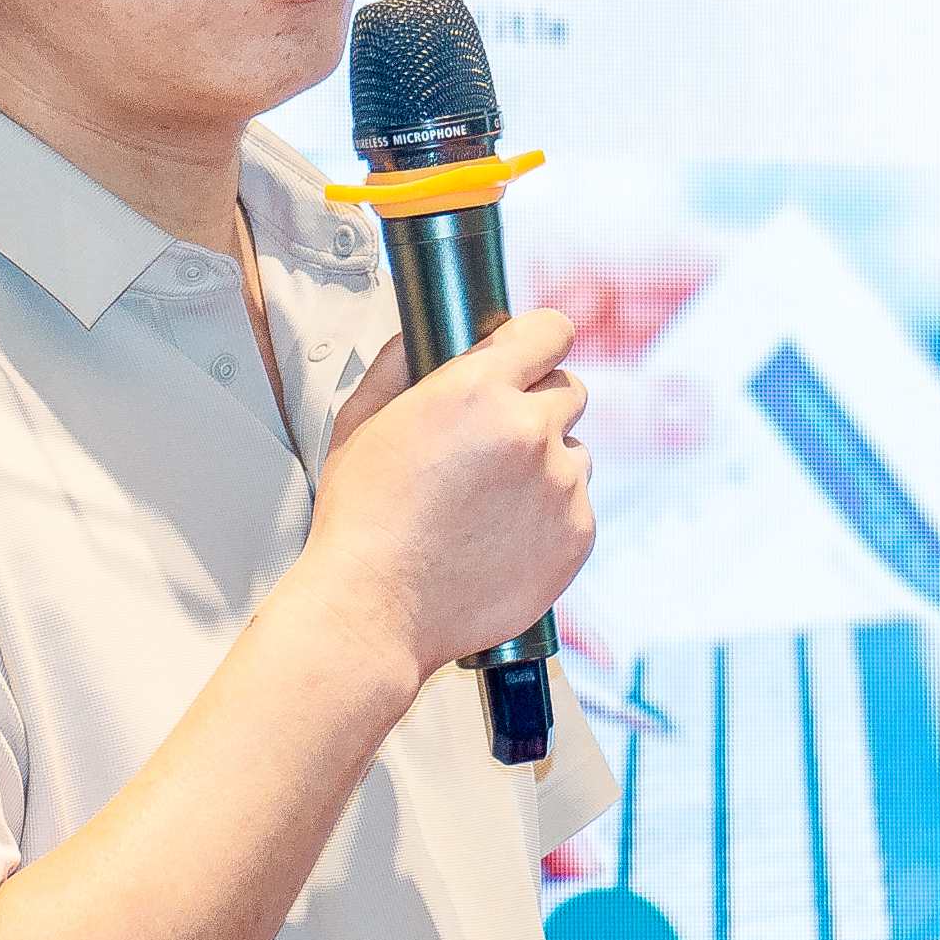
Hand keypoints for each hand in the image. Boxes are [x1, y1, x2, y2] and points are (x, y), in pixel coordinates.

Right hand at [290, 311, 595, 683]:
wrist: (375, 608)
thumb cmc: (362, 519)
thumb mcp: (361, 422)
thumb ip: (395, 367)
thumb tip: (417, 339)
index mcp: (478, 390)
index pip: (550, 331)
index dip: (540, 341)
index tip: (533, 355)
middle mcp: (530, 431)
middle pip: (569, 390)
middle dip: (538, 407)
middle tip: (497, 443)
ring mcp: (561, 486)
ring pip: (576, 453)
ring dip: (547, 466)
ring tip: (492, 503)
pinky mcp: (577, 537)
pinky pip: (578, 508)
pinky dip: (551, 518)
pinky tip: (502, 538)